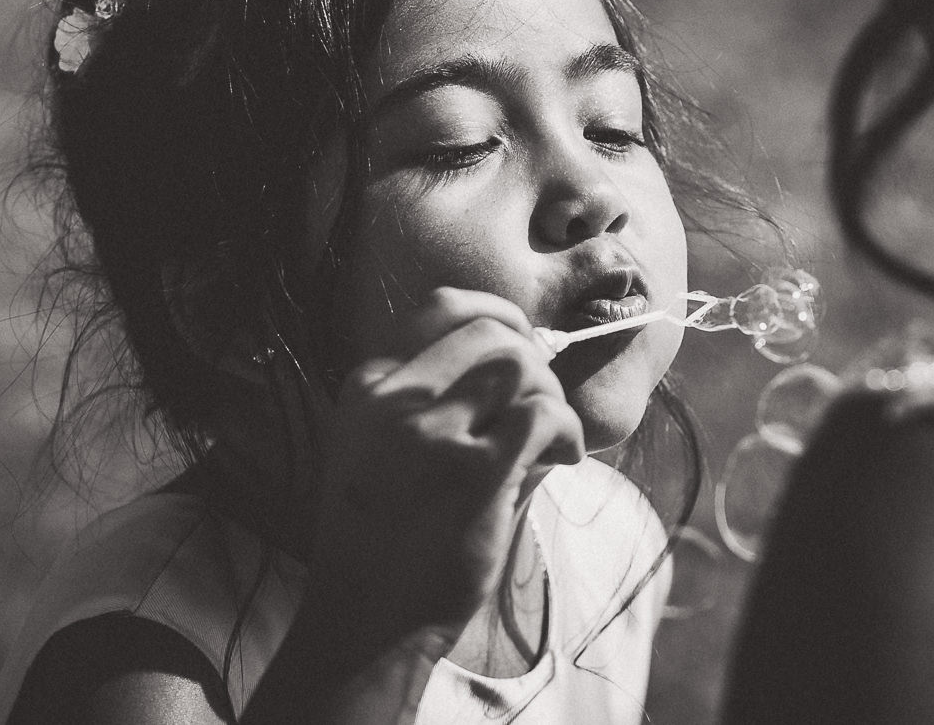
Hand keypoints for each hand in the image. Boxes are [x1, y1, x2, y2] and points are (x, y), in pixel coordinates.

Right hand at [296, 288, 584, 662]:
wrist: (364, 625)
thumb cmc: (386, 538)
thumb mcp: (382, 447)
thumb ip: (440, 396)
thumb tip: (529, 352)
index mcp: (367, 387)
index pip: (443, 307)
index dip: (501, 317)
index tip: (525, 346)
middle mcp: (392, 401)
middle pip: (492, 332)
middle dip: (535, 361)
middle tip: (541, 407)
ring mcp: (430, 436)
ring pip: (522, 365)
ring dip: (552, 397)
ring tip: (550, 440)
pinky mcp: (472, 475)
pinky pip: (545, 415)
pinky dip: (569, 433)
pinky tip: (562, 459)